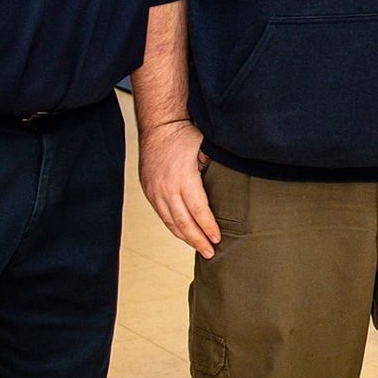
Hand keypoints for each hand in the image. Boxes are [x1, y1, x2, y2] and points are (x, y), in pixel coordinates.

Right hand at [138, 118, 219, 256]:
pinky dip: (173, 226)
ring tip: (198, 247)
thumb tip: (229, 186)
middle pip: (183, 222)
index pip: (198, 210)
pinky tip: (182, 233)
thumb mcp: (206, 148)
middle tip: (210, 252)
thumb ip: (215, 168)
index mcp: (184, 178)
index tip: (217, 238)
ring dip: (185, 237)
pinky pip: (161, 214)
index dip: (208, 227)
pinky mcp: (149, 191)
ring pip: (170, 222)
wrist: (159, 125)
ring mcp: (155, 191)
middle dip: (198, 240)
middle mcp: (167, 188)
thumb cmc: (185, 134)